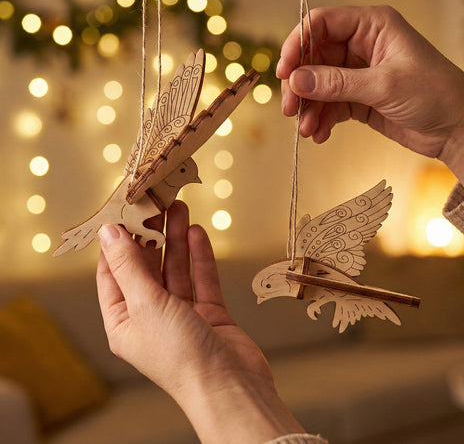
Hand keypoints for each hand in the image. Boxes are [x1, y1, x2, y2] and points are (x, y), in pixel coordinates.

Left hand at [96, 201, 303, 443]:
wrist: (229, 385)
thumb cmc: (179, 354)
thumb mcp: (145, 303)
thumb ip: (129, 265)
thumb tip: (108, 232)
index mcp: (124, 322)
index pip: (113, 273)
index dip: (116, 242)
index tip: (122, 211)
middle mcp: (150, 317)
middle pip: (147, 267)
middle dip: (151, 234)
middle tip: (156, 202)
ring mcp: (182, 315)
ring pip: (176, 269)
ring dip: (176, 239)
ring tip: (178, 207)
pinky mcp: (209, 313)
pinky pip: (201, 279)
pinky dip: (199, 256)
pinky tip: (197, 232)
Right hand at [277, 5, 463, 191]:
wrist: (458, 130)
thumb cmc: (434, 94)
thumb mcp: (383, 85)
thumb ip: (337, 83)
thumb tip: (296, 80)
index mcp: (372, 26)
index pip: (321, 24)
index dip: (297, 44)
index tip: (284, 72)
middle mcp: (362, 45)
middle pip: (313, 57)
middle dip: (300, 85)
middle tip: (290, 110)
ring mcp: (359, 73)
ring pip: (318, 85)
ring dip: (309, 107)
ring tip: (307, 130)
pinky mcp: (359, 99)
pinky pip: (329, 105)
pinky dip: (321, 120)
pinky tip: (319, 135)